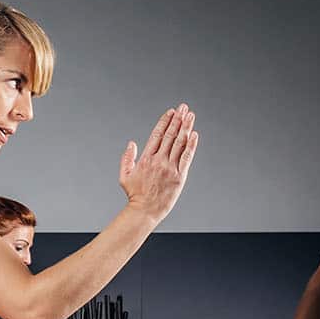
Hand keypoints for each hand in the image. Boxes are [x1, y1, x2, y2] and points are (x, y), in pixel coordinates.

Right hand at [119, 104, 198, 221]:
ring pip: (179, 143)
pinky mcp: (179, 177)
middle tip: (183, 108)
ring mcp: (170, 168)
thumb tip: (131, 143)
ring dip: (186, 127)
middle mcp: (159, 161)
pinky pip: (187, 157)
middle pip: (170, 135)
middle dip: (177, 119)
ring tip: (190, 115)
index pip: (157, 134)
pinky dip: (191, 145)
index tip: (171, 112)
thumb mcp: (124, 176)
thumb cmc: (135, 195)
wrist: (145, 211)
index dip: (165, 121)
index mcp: (146, 158)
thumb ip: (127, 158)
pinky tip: (194, 134)